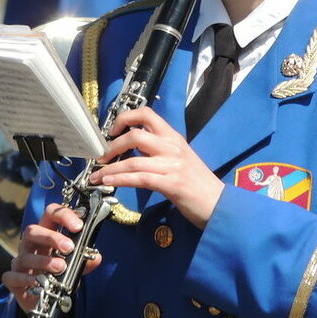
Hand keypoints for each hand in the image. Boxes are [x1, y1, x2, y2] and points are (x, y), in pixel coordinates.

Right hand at [1, 202, 102, 313]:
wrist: (42, 299)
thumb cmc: (57, 274)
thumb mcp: (74, 265)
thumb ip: (84, 260)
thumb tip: (96, 257)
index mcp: (46, 233)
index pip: (50, 214)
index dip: (63, 216)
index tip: (78, 226)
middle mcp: (30, 244)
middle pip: (33, 230)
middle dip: (51, 237)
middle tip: (69, 247)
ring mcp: (20, 261)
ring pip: (25, 255)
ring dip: (43, 260)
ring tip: (60, 267)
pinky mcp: (13, 280)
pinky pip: (13, 276)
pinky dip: (25, 279)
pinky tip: (38, 283)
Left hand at [89, 107, 223, 229]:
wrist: (219, 203)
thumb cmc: (197, 182)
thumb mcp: (178, 158)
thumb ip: (158, 150)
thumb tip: (131, 149)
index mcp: (173, 137)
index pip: (146, 114)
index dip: (124, 118)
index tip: (111, 131)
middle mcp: (172, 147)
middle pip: (135, 136)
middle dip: (112, 146)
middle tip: (101, 157)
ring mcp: (173, 165)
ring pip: (133, 161)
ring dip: (110, 168)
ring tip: (97, 175)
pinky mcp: (172, 184)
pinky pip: (140, 179)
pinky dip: (121, 180)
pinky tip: (109, 182)